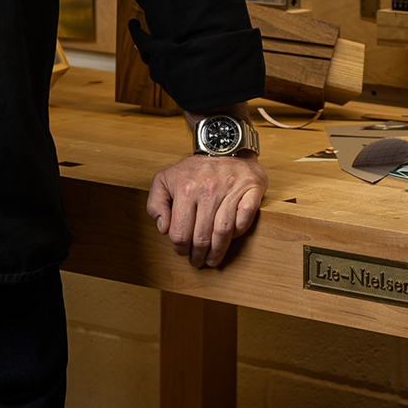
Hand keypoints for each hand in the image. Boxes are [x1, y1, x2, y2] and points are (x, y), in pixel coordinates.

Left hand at [146, 153, 265, 268]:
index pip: (180, 233)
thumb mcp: (164, 180)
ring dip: (218, 252)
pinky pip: (245, 219)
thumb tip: (163, 228)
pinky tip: (232, 238)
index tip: (183, 252)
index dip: (180, 248)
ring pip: (223, 232)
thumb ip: (156, 204)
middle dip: (198, 255)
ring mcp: (231, 189)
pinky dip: (239, 232)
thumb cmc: (193, 169)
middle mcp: (208, 189)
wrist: (222, 146)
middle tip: (198, 261)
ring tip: (213, 260)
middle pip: (202, 237)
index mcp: (185, 189)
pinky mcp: (251, 188)